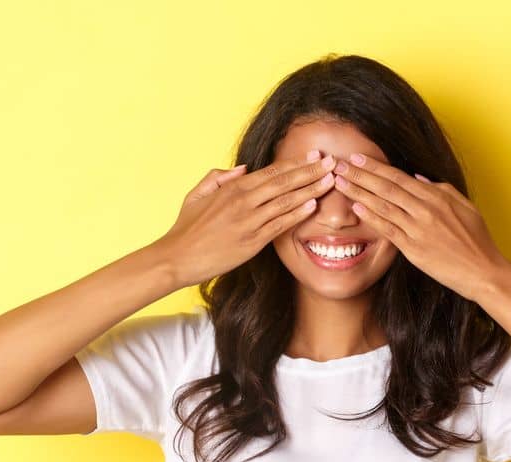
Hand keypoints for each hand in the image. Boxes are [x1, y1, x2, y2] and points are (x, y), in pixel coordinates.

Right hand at [153, 151, 337, 287]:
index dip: (296, 163)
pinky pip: (279, 224)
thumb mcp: (197, 195)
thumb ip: (219, 177)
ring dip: (311, 189)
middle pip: (284, 182)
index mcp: (232, 188)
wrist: (177, 257)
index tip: (315, 156)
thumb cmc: (187, 227)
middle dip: (311, 171)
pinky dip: (297, 213)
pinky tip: (313, 205)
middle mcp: (243, 201)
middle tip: (333, 162)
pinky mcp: (253, 241)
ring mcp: (249, 221)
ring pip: (286, 201)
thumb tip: (244, 168)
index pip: (271, 171)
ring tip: (331, 180)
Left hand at [330, 153, 508, 301]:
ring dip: (358, 191)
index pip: (399, 177)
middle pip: (386, 187)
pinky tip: (356, 207)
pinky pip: (388, 229)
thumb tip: (417, 178)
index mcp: (438, 197)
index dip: (376, 166)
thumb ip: (442, 190)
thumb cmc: (477, 241)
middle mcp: (426, 210)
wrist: (484, 271)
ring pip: (382, 205)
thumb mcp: (466, 207)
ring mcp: (418, 229)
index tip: (357, 158)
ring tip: (339, 182)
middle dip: (360, 174)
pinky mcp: (414, 249)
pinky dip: (371, 217)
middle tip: (339, 164)